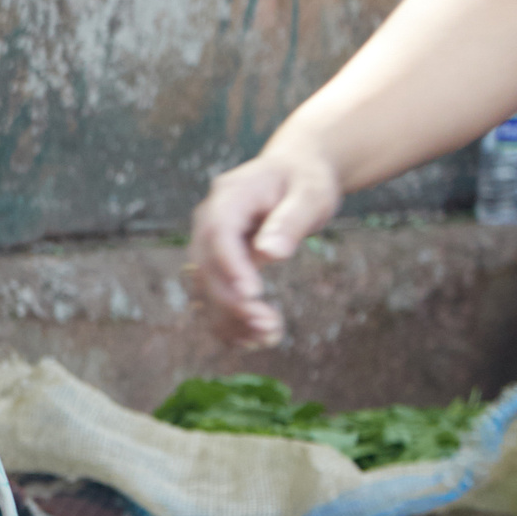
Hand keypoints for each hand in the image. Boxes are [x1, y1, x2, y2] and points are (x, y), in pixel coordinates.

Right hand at [187, 147, 341, 349]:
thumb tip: (270, 253)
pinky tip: (253, 340)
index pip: (218, 234)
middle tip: (268, 326)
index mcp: (228, 197)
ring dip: (231, 318)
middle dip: (232, 302)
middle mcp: (207, 223)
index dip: (230, 266)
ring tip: (269, 337)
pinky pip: (214, 298)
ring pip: (206, 289)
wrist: (291, 175)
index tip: (253, 294)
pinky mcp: (216, 266)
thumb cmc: (304, 180)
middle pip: (207, 268)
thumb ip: (292, 219)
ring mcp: (208, 247)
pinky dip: (230, 322)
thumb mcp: (310, 193)